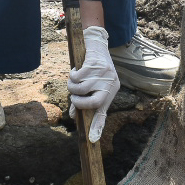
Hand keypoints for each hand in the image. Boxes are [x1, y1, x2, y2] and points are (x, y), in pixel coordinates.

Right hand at [68, 25, 118, 141]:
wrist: (97, 45)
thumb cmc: (94, 69)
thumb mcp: (93, 85)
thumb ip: (84, 100)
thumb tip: (73, 115)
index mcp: (112, 91)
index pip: (103, 112)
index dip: (97, 126)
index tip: (92, 140)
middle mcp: (110, 84)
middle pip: (93, 103)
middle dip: (78, 102)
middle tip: (74, 97)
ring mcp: (103, 74)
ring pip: (80, 89)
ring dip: (72, 86)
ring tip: (74, 80)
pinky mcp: (95, 64)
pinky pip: (77, 77)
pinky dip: (72, 75)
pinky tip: (75, 70)